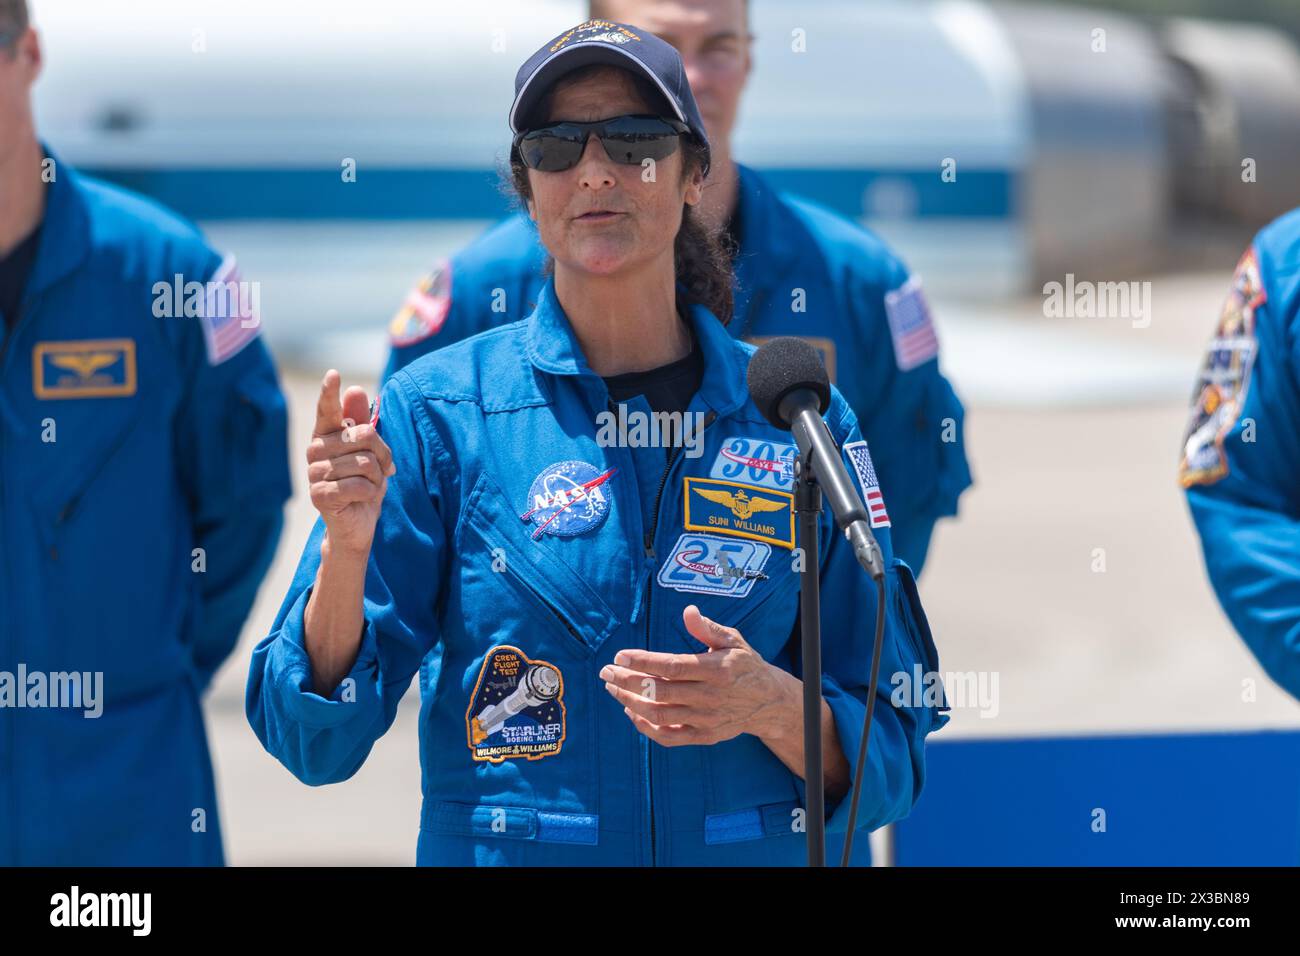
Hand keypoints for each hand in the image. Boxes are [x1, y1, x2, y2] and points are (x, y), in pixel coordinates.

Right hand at [306, 369, 395, 556]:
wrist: (358, 523)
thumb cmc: (364, 483)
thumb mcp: (370, 453)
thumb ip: (364, 424)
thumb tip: (356, 390)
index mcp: (326, 435)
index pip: (327, 408)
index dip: (330, 392)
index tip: (334, 374)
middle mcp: (315, 449)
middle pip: (365, 436)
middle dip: (382, 456)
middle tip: (380, 471)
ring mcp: (314, 473)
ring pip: (364, 462)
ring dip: (377, 478)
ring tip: (369, 486)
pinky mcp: (319, 495)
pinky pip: (359, 485)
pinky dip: (370, 493)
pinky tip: (362, 499)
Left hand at [599, 605, 796, 745]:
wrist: (769, 703)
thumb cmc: (745, 665)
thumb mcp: (733, 641)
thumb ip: (708, 628)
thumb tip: (688, 611)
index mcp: (716, 670)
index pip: (672, 666)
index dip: (643, 662)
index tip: (620, 656)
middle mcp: (709, 697)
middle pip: (659, 691)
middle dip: (627, 681)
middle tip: (605, 672)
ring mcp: (705, 719)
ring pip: (660, 715)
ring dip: (631, 702)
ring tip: (613, 689)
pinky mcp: (703, 736)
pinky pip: (669, 736)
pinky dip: (646, 727)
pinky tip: (631, 711)